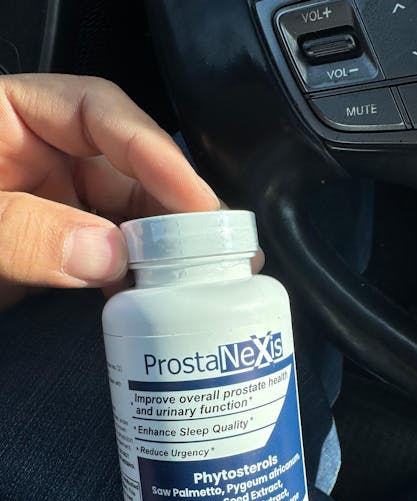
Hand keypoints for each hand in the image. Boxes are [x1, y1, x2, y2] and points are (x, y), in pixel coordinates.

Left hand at [0, 74, 221, 308]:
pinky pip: (111, 254)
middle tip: (217, 245)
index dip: (154, 151)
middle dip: (175, 208)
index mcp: (10, 118)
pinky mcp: (59, 248)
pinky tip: (158, 293)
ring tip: (204, 272)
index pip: (98, 112)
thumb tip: (110, 254)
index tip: (194, 198)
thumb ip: (27, 232)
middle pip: (127, 169)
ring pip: (128, 216)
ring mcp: (53, 203)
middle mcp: (42, 156)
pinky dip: (136, 275)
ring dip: (165, 247)